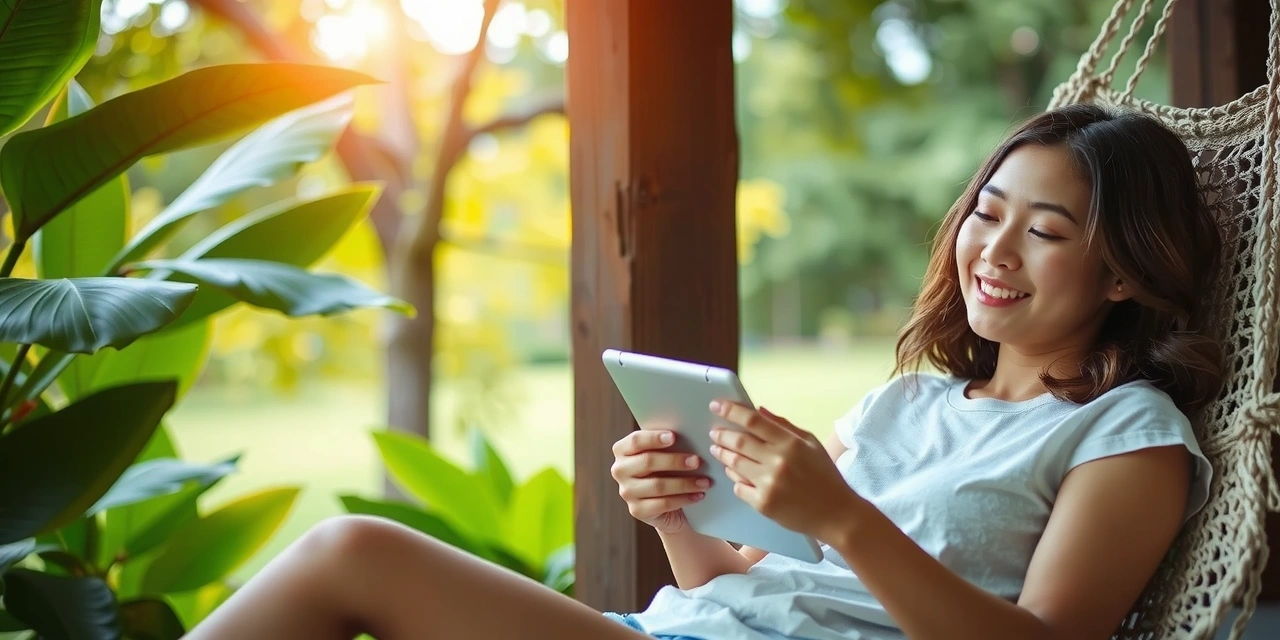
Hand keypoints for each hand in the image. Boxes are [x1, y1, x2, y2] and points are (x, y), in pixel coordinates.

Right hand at [610, 428, 712, 533]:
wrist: (666, 504)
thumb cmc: (667, 470)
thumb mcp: (665, 454)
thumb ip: (669, 443)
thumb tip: (689, 432)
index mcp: (623, 450)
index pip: (635, 440)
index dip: (654, 438)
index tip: (674, 437)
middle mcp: (620, 470)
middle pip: (647, 462)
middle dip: (675, 461)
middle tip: (697, 461)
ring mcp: (626, 492)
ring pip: (657, 485)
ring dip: (685, 483)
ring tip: (705, 481)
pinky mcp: (637, 510)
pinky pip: (663, 504)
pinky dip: (684, 499)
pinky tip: (698, 495)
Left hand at [709, 401, 863, 542]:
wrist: (836, 514)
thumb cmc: (825, 476)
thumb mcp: (811, 443)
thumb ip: (784, 426)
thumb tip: (759, 410)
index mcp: (790, 443)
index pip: (753, 421)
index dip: (731, 410)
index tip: (716, 405)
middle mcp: (777, 462)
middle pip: (739, 442)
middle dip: (721, 434)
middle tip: (713, 431)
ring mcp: (769, 484)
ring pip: (734, 464)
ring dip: (722, 454)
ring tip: (717, 449)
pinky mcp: (763, 504)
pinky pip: (739, 487)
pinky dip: (734, 478)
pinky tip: (733, 473)